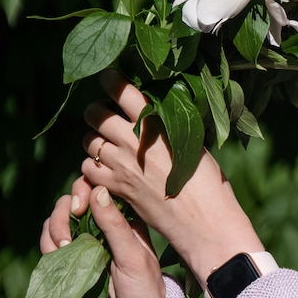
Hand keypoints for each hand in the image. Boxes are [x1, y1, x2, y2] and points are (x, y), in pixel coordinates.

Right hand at [40, 177, 164, 297]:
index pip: (98, 188)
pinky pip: (51, 244)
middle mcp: (103, 226)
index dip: (83, 189)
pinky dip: (48, 246)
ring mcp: (86, 243)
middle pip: (72, 202)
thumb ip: (115, 225)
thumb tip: (98, 191)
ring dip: (54, 229)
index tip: (80, 207)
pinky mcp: (72, 262)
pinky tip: (57, 255)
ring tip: (63, 247)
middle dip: (64, 212)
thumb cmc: (144, 290)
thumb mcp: (133, 256)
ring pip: (58, 221)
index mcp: (124, 219)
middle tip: (69, 233)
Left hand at [79, 69, 263, 286]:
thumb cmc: (209, 181)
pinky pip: (88, 168)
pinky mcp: (115, 188)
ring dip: (94, 138)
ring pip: (88, 141)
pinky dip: (93, 165)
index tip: (108, 76)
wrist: (203, 220)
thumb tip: (156, 110)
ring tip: (106, 141)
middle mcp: (132, 141)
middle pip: (96, 113)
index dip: (110, 79)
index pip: (122, 91)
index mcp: (156, 124)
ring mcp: (120, 166)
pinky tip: (106, 166)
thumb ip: (170, 125)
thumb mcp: (194, 143)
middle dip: (97, 110)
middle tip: (106, 112)